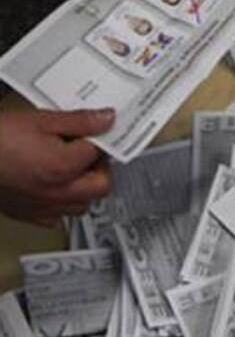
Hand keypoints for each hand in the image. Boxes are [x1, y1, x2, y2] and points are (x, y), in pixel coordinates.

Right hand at [0, 108, 113, 226]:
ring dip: (84, 186)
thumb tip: (105, 120)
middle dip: (99, 167)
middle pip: (101, 186)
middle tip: (88, 150)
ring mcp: (42, 207)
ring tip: (71, 166)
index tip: (96, 131)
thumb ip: (79, 121)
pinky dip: (61, 203)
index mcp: (64, 168)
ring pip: (82, 205)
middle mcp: (57, 193)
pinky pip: (57, 217)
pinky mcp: (27, 214)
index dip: (100, 138)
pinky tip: (53, 185)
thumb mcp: (41, 120)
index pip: (102, 153)